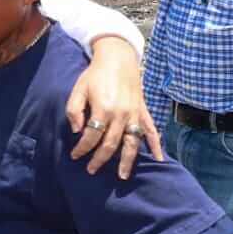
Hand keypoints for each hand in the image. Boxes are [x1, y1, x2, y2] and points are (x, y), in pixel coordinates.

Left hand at [65, 35, 163, 178]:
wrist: (118, 57)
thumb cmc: (95, 74)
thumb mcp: (78, 89)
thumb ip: (73, 110)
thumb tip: (77, 131)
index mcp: (103, 109)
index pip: (91, 136)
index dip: (81, 148)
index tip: (74, 156)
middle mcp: (121, 114)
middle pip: (110, 144)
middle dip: (100, 159)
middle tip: (91, 170)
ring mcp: (134, 114)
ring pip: (132, 143)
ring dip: (127, 161)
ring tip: (122, 176)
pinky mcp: (143, 111)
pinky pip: (152, 131)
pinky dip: (156, 146)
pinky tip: (158, 159)